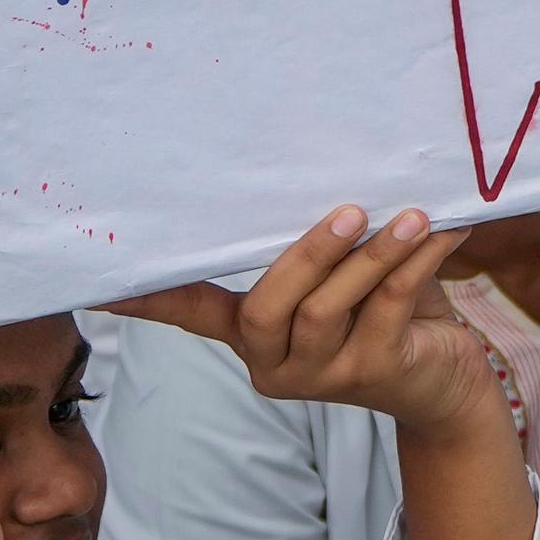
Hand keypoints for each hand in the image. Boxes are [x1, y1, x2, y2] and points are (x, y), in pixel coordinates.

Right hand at [116, 207, 486, 437]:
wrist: (447, 383)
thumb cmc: (390, 311)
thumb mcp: (346, 275)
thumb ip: (320, 241)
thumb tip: (311, 157)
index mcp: (253, 335)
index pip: (188, 313)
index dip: (147, 296)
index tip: (92, 281)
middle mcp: (275, 362)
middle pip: (264, 311)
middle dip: (305, 256)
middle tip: (349, 210)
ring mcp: (322, 376)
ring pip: (324, 313)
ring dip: (369, 259)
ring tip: (408, 217)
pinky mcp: (374, 374)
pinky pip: (387, 312)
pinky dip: (416, 267)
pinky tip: (444, 232)